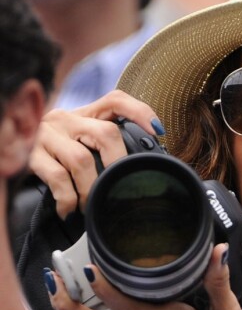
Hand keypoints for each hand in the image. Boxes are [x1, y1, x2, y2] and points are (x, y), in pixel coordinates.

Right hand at [30, 90, 164, 218]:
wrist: (8, 150)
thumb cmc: (53, 153)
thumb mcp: (77, 140)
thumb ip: (101, 145)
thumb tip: (138, 169)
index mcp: (83, 114)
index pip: (115, 100)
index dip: (140, 111)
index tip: (158, 130)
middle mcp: (66, 119)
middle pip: (106, 133)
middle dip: (119, 163)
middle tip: (121, 186)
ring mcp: (47, 136)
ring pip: (82, 160)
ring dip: (91, 188)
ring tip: (90, 204)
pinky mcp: (30, 155)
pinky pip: (57, 178)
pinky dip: (67, 198)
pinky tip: (68, 209)